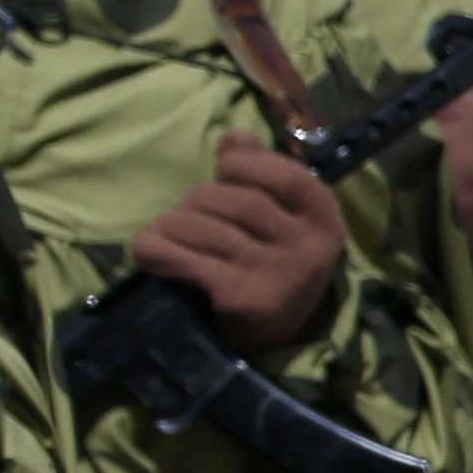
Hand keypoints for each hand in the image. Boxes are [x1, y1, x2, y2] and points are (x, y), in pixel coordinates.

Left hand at [128, 138, 349, 352]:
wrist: (269, 337)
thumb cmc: (269, 262)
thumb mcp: (279, 217)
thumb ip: (259, 171)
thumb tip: (235, 135)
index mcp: (323, 220)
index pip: (285, 175)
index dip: (245, 165)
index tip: (225, 171)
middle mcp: (307, 249)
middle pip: (235, 200)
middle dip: (198, 200)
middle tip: (187, 214)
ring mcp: (275, 275)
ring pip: (202, 226)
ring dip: (169, 224)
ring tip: (166, 234)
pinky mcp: (240, 299)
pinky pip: (180, 256)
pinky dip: (153, 248)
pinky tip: (148, 251)